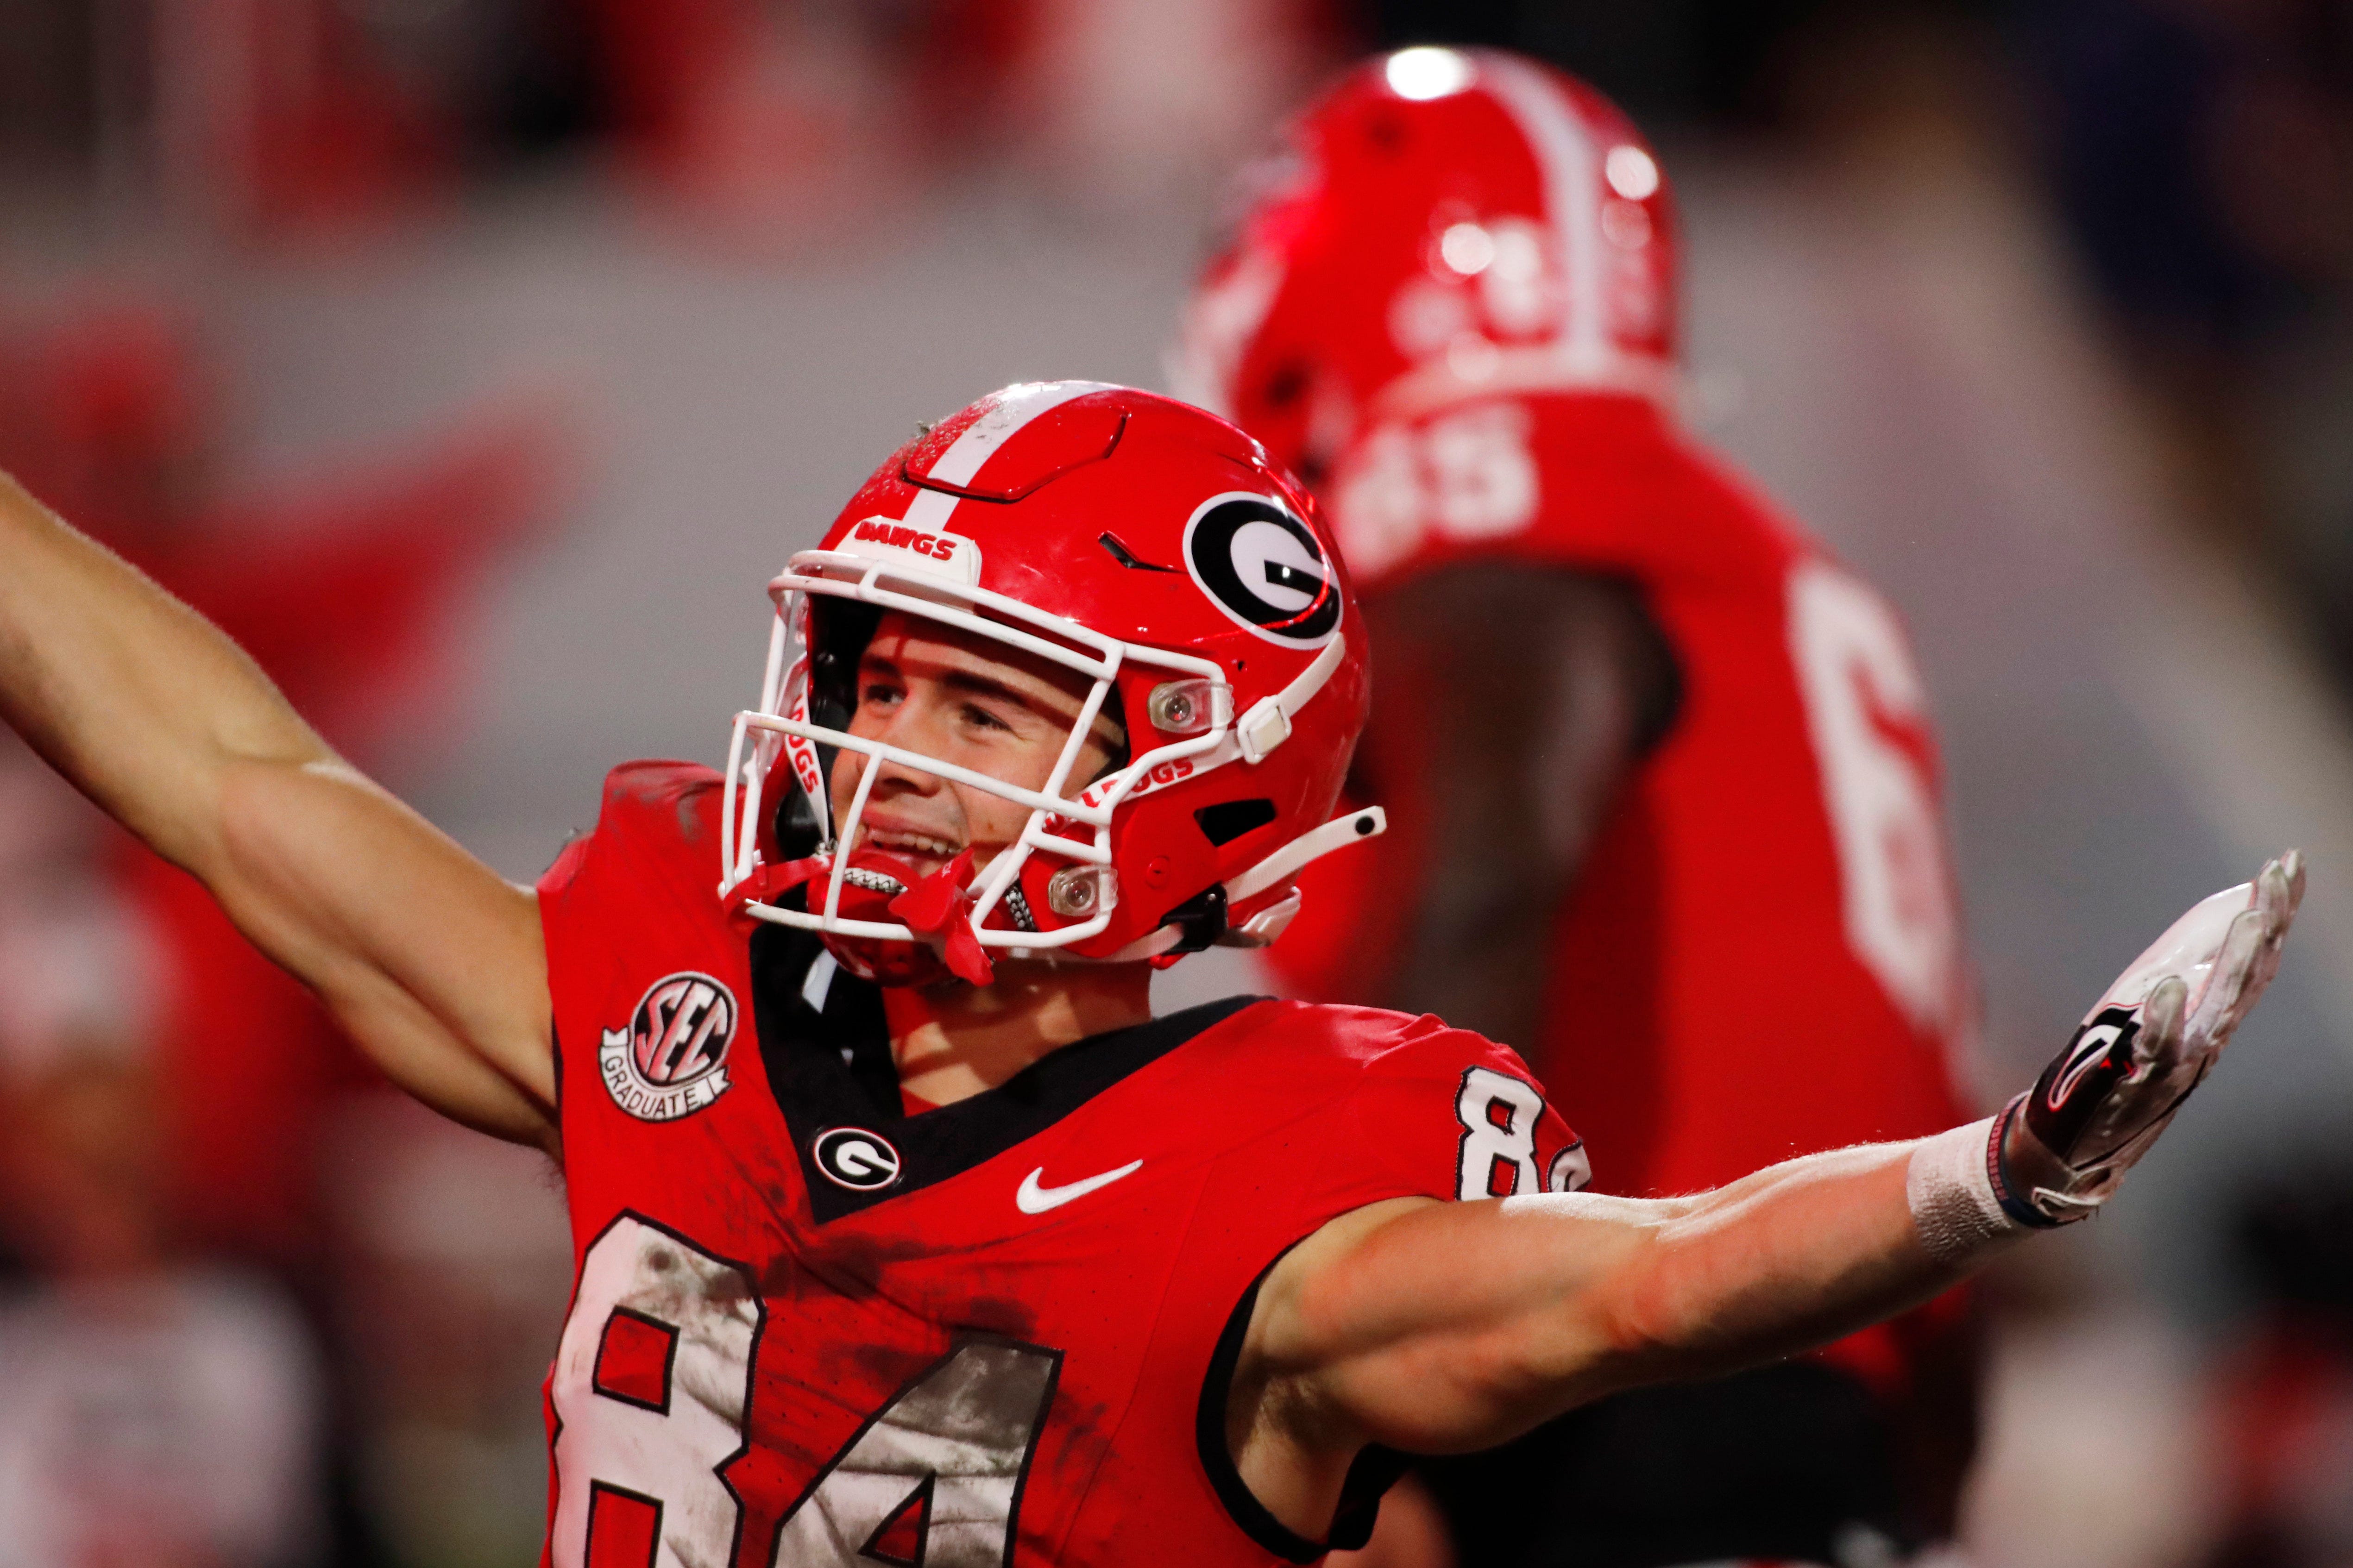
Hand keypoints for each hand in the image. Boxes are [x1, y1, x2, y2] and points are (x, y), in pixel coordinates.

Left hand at [1994, 851, 2303, 1224]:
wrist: (2075, 1140)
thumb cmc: (2119, 1066)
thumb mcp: (2157, 1004)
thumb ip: (2192, 962)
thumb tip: (2232, 908)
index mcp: (2209, 1013)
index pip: (2256, 955)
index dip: (2276, 910)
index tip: (2290, 864)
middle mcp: (2204, 1034)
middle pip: (2247, 974)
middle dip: (2268, 922)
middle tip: (2281, 874)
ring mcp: (2176, 1059)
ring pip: (2217, 1007)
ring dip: (2235, 960)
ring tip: (2252, 914)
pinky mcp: (2137, 1079)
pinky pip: (2154, 1048)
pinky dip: (2162, 1018)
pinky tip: (2167, 986)